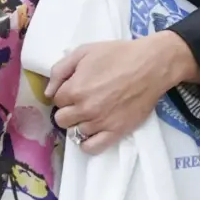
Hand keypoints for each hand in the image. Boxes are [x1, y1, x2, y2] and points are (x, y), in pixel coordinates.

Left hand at [46, 32, 194, 153]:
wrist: (152, 65)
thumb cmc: (118, 54)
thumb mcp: (85, 51)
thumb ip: (60, 70)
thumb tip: (48, 92)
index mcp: (74, 89)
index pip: (56, 100)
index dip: (66, 93)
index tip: (77, 88)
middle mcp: (84, 109)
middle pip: (62, 119)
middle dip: (69, 109)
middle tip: (83, 101)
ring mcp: (100, 122)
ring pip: (75, 132)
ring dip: (80, 123)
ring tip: (93, 113)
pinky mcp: (116, 132)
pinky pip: (92, 148)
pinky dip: (87, 143)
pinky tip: (92, 133)